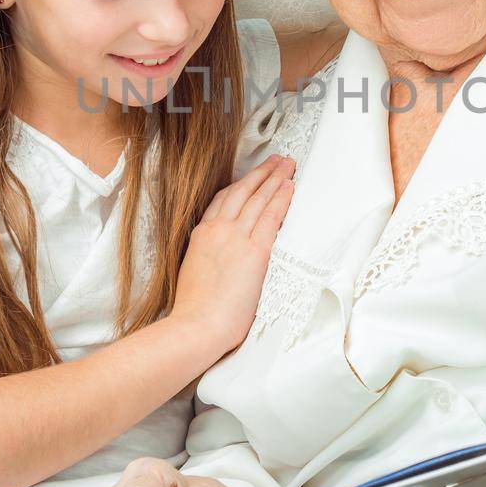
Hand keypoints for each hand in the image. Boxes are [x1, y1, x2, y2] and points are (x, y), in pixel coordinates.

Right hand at [170, 153, 295, 355]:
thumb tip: (222, 262)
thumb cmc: (195, 312)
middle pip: (242, 191)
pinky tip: (290, 186)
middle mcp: (217, 230)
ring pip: (258, 198)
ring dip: (275, 178)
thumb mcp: (195, 274)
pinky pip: (271, 215)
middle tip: (276, 161)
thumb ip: (209, 259)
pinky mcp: (254, 250)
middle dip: (261, 173)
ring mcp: (235, 237)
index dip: (240, 185)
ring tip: (288, 164)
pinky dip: (281, 198)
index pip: (223, 201)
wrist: (196, 325)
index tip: (250, 178)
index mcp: (201, 236)